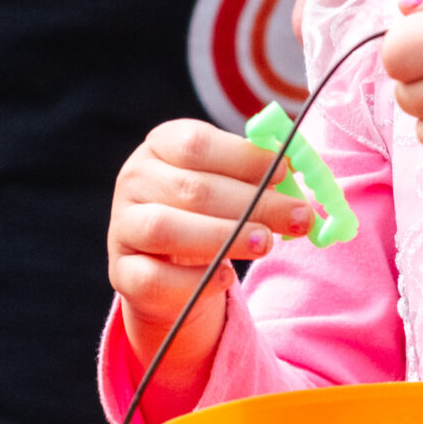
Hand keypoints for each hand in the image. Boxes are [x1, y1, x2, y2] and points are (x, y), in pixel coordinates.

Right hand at [108, 120, 314, 395]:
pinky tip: (226, 277)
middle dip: (253, 204)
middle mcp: (133, 180)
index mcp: (160, 146)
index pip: (196, 143)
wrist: (166, 267)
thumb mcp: (227, 185)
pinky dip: (194, 280)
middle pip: (191, 189)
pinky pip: (154, 278)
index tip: (286, 174)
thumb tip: (296, 171)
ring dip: (224, 236)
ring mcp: (123, 227)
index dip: (244, 157)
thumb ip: (256, 176)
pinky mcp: (123, 273)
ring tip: (267, 243)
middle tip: (299, 217)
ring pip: (166, 229)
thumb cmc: (206, 213)